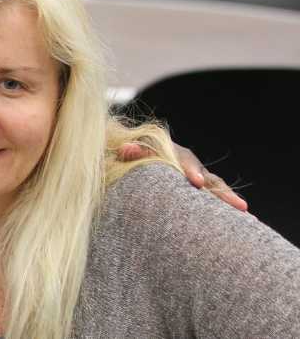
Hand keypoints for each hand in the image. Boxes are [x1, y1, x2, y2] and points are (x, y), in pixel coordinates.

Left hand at [118, 141, 247, 211]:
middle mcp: (189, 165)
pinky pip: (211, 199)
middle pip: (209, 178)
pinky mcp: (194, 192)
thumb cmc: (129, 153)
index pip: (185, 160)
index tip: (197, 183)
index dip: (191, 170)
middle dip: (223, 192)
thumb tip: (126, 149)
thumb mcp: (127, 150)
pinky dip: (223, 210)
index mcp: (173, 153)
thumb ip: (129, 151)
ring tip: (246, 216)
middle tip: (240, 206)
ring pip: (215, 190)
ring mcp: (195, 178)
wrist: (132, 153)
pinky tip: (240, 223)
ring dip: (230, 202)